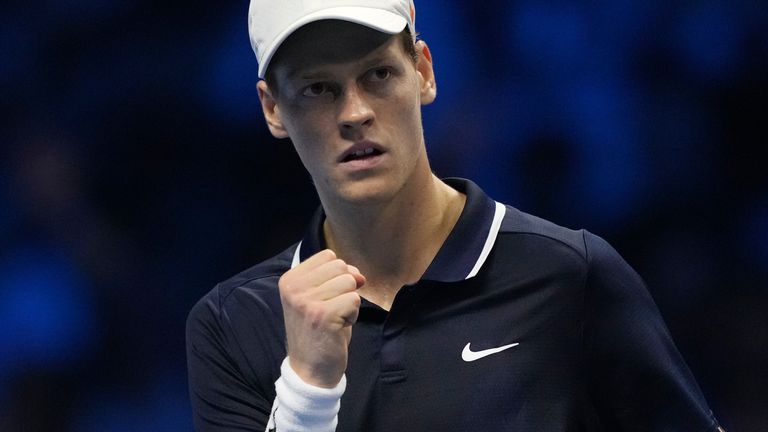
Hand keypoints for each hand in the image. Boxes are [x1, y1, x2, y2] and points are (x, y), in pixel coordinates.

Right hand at [278, 249, 364, 387]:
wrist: (310, 370)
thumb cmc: (318, 332)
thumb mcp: (319, 298)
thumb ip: (335, 278)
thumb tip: (359, 274)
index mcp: (289, 279)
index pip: (328, 256)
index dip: (337, 275)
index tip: (326, 298)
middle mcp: (294, 288)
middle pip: (340, 266)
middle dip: (345, 288)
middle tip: (332, 310)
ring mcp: (306, 301)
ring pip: (349, 282)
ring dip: (349, 302)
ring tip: (334, 319)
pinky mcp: (322, 314)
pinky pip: (354, 299)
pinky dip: (352, 315)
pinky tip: (338, 328)